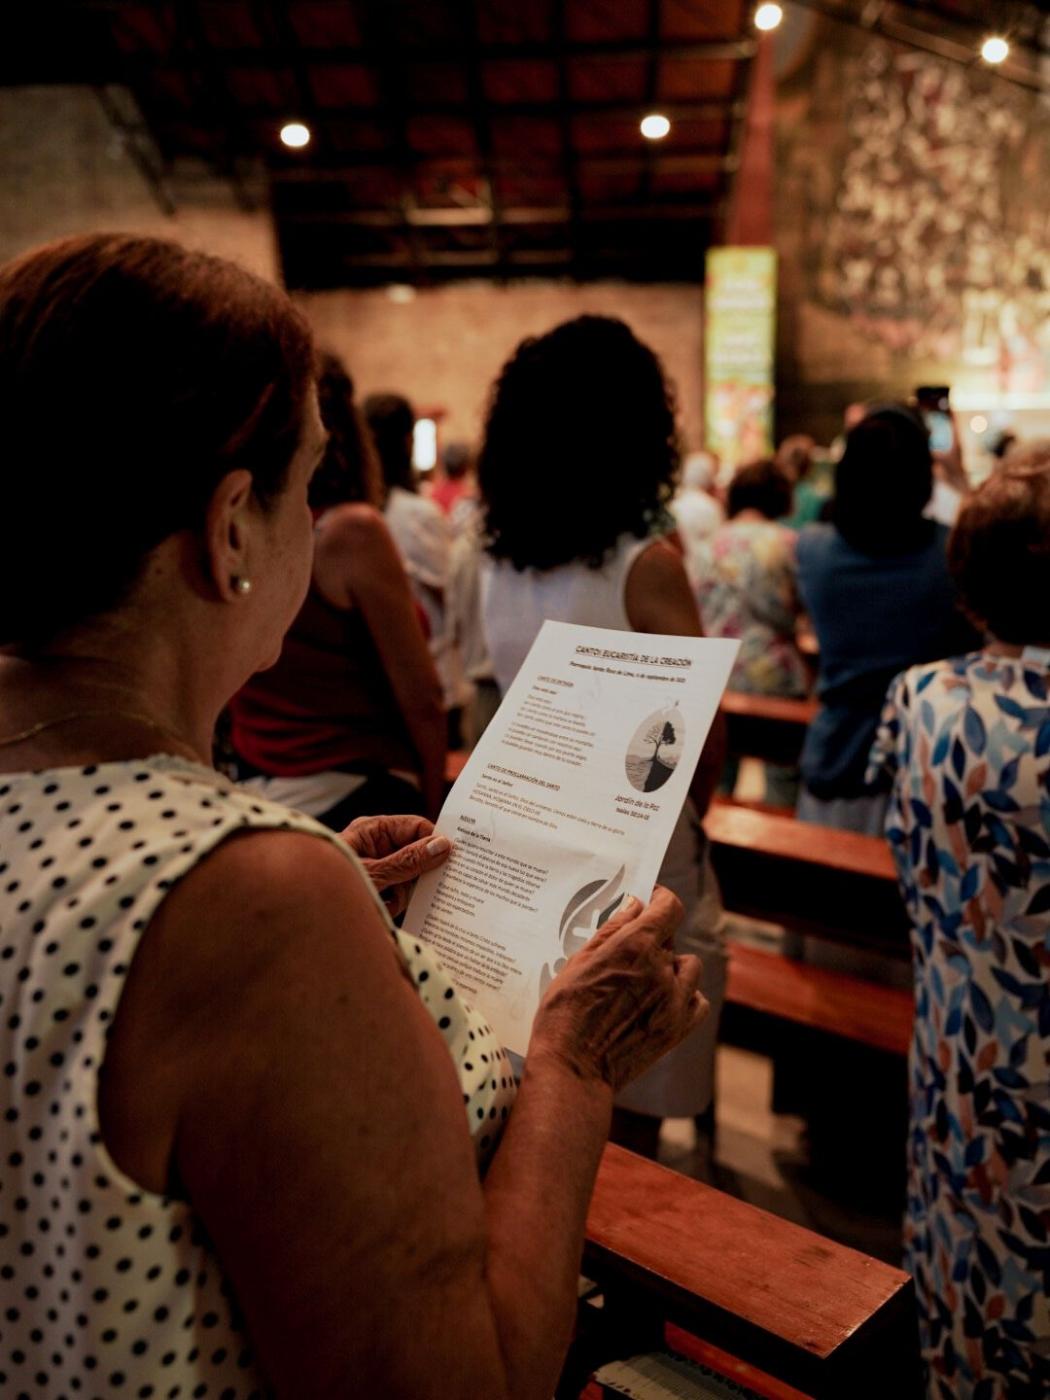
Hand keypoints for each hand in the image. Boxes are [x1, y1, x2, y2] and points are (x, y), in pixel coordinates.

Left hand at [339, 815, 451, 917]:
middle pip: (416, 853)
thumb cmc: (328, 887)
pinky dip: (394, 903)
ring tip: (385, 902)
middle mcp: (375, 845)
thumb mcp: (375, 874)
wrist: (303, 918)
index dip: (434, 842)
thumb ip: (409, 861)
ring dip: (402, 893)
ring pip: (409, 876)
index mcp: (373, 830)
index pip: (416, 827)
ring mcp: (376, 867)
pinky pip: (398, 892)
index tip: (452, 860)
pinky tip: (381, 909)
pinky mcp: (375, 887)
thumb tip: (443, 845)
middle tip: (412, 887)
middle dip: (416, 875)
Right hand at [528, 886, 707, 1092]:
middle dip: (653, 938)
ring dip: (673, 967)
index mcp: (636, 946)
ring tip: (648, 978)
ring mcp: (674, 1001)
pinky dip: (686, 996)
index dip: (661, 898)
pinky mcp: (678, 1028)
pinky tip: (664, 1000)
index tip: (650, 899)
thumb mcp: (578, 962)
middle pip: (671, 939)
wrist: (574, 1068)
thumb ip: (611, 931)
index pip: (668, 907)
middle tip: (630, 950)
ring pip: (689, 967)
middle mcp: (661, 969)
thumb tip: (634, 905)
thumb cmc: (565, 1014)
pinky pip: (698, 1001)